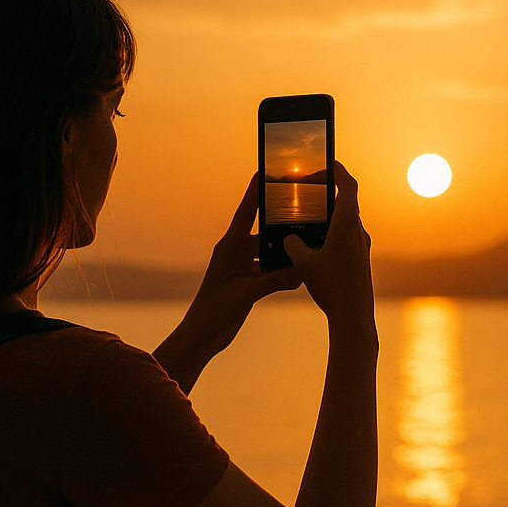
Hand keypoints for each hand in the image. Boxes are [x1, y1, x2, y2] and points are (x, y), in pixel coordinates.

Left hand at [152, 174, 300, 392]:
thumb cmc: (215, 312)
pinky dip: (281, 270)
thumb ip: (274, 280)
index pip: (245, 212)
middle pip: (261, 231)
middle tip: (301, 211)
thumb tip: (301, 269)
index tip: (265, 171)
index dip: (255, 191)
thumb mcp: (247, 294)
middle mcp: (234, 252)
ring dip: (283, 251)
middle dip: (279, 224)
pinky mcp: (246, 281)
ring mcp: (240, 267)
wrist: (202, 335)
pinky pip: (267, 269)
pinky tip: (298, 272)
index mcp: (229, 247)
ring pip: (267, 252)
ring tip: (305, 245)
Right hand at [284, 162, 373, 325]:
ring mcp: (361, 247)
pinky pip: (345, 239)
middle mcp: (358, 232)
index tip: (325, 164)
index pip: (348, 185)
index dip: (337, 171)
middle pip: (346, 202)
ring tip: (307, 220)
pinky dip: (331, 235)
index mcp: (347, 224)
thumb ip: (292, 245)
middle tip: (308, 191)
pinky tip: (314, 248)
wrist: (354, 316)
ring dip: (328, 217)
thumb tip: (288, 238)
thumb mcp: (304, 263)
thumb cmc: (332, 287)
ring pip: (345, 222)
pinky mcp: (359, 261)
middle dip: (327, 194)